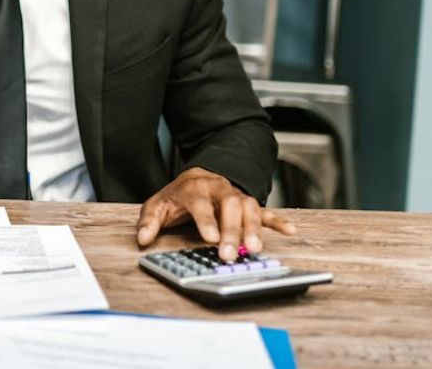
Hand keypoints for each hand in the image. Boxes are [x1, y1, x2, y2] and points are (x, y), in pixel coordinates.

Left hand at [135, 167, 295, 261]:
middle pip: (230, 205)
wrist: (199, 177)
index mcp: (195, 188)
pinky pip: (265, 211)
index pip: (201, 202)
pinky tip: (290, 231)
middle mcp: (219, 189)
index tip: (210, 238)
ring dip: (253, 228)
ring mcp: (236, 196)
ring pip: (249, 207)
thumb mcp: (158, 205)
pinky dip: (278, 221)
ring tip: (255, 248)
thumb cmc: (179, 196)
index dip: (206, 220)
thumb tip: (142, 239)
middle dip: (231, 229)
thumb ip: (149, 222)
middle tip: (230, 253)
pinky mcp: (249, 205)